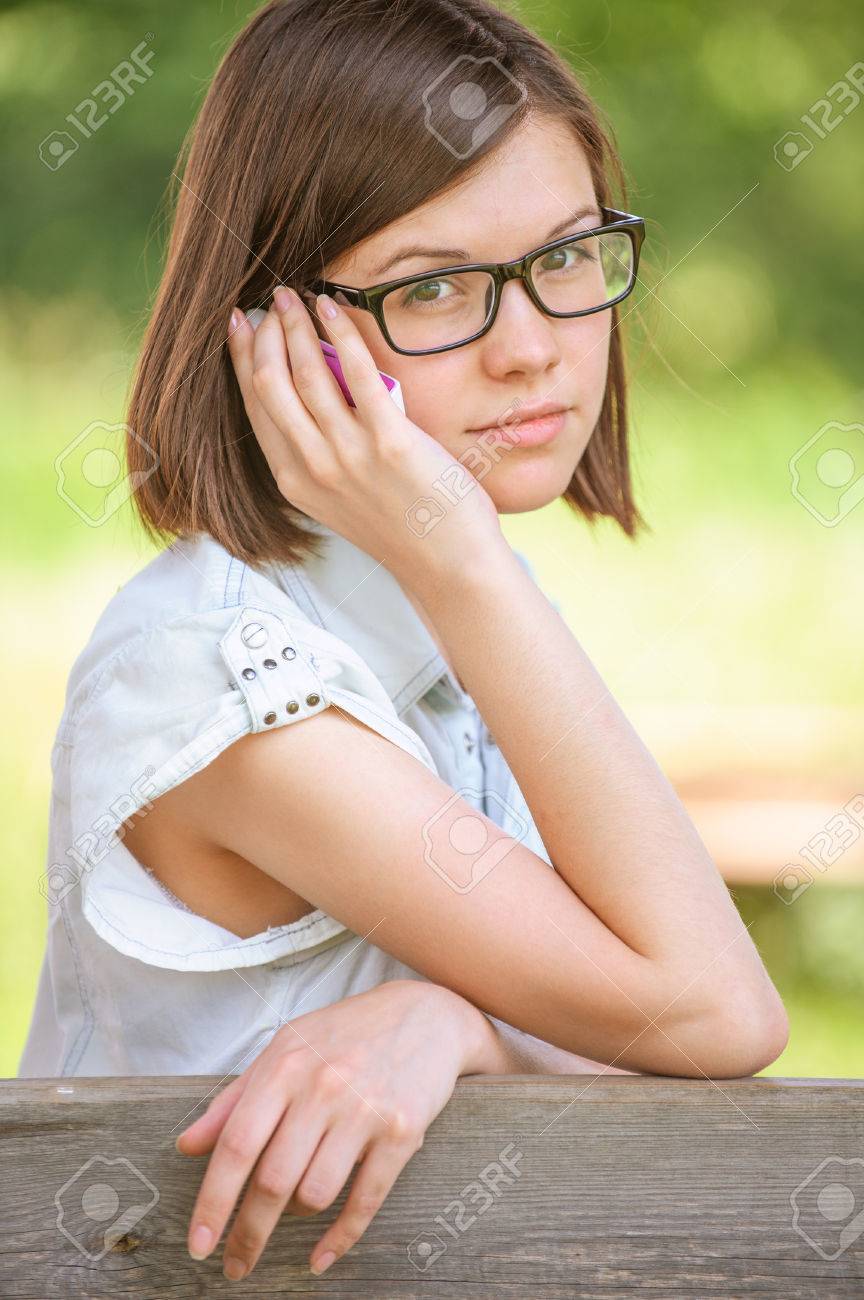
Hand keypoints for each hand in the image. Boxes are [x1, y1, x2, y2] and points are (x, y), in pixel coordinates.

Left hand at [175, 980, 487, 1279]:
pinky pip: (365, 1200)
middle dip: (248, 1234)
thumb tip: (187, 1145)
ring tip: (293, 1210)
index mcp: (286, 1066)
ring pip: (315, 1194)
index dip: (213, 1202)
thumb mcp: (284, 1049)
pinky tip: (321, 1256)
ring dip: (296, 1217)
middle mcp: (323, 1088)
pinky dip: (340, 1238)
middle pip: (273, 1181)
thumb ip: (234, 1098)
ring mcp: (364, 1110)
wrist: (425, 1014)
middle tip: (235, 1264)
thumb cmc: (345, 1033)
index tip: (199, 1244)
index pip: (237, 1145)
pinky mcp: (402, 1132)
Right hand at [227, 288, 501, 591]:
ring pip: (306, 372)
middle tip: (272, 299)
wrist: (447, 565)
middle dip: (265, 333)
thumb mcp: (342, 499)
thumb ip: (320, 455)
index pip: (255, 407)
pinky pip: (357, 372)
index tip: (239, 326)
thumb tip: (314, 393)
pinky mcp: (389, 443)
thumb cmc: (403, 530)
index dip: (242, 360)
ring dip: (297, 325)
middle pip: (270, 383)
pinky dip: (341, 332)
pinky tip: (333, 306)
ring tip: (297, 296)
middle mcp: (313, 468)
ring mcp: (349, 456)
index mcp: (295, 482)